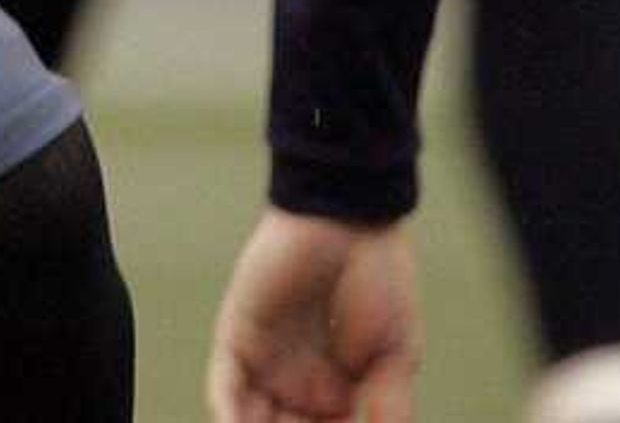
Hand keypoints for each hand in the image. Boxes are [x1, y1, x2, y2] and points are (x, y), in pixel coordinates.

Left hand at [208, 212, 419, 422]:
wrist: (350, 217)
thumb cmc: (381, 281)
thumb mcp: (394, 360)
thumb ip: (386, 413)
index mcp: (336, 393)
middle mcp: (297, 384)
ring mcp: (265, 363)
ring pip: (250, 422)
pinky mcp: (237, 338)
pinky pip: (225, 390)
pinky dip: (230, 417)